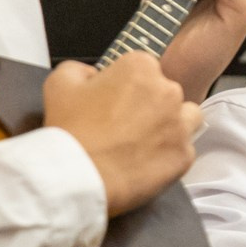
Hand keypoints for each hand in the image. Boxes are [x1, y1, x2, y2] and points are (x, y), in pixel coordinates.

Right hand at [43, 54, 198, 215]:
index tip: (112, 102)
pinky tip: (145, 163)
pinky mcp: (184, 155)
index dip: (125, 85)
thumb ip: (79, 68)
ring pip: (186, 117)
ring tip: (144, 141)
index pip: (142, 69)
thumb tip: (93, 74)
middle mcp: (168, 91)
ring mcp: (180, 124)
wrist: (78, 178)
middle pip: (165, 92)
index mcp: (141, 68)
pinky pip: (183, 150)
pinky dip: (168, 156)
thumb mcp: (59, 84)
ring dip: (170, 124)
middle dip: (149, 104)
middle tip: (123, 126)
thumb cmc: (70, 131)